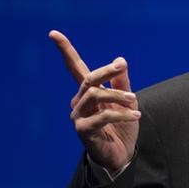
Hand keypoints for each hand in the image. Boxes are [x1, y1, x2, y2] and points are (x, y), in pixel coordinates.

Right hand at [49, 30, 139, 173]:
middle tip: (121, 66)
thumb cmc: (121, 127)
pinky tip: (135, 115)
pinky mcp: (83, 131)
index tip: (53, 33)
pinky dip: (121, 113)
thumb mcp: (126, 101)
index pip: (74, 67)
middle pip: (88, 79)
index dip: (65, 50)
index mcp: (88, 92)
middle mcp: (79, 102)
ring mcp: (78, 117)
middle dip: (105, 70)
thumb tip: (121, 60)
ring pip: (95, 96)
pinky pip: (102, 117)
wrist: (121, 155)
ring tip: (134, 100)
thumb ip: (122, 82)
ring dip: (117, 96)